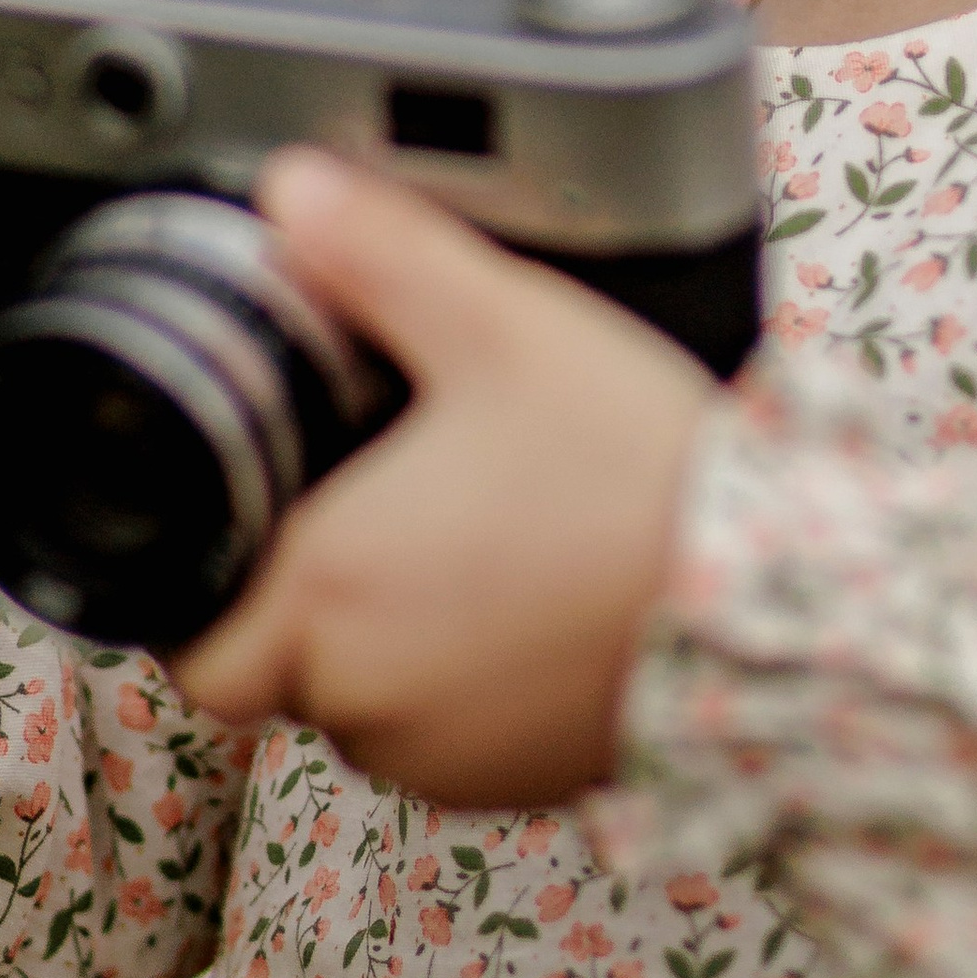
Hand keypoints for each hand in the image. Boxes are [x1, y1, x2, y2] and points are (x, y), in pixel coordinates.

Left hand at [170, 151, 715, 806]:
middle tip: (396, 514)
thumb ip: (382, 253)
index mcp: (328, 588)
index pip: (194, 641)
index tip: (266, 526)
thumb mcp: (504, 328)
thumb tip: (292, 192)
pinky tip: (533, 610)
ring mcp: (445, 756)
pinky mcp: (518, 785)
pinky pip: (453, 742)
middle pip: (284, 668)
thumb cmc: (641, 477)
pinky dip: (472, 687)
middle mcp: (366, 695)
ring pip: (370, 708)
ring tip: (480, 552)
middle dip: (317, 598)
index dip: (212, 587)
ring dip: (397, 645)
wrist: (782, 605)